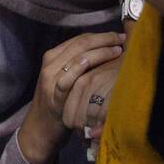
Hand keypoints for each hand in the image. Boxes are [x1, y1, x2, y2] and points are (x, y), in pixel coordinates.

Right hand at [18, 32, 125, 163]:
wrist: (40, 127)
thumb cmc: (58, 101)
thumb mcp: (63, 77)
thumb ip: (76, 63)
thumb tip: (103, 48)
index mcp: (52, 56)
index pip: (80, 38)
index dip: (101, 35)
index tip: (119, 36)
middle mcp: (50, 64)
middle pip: (81, 43)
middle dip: (105, 39)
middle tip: (123, 40)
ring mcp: (51, 79)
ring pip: (77, 57)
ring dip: (100, 52)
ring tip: (118, 51)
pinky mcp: (55, 96)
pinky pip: (69, 79)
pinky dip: (82, 68)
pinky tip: (96, 64)